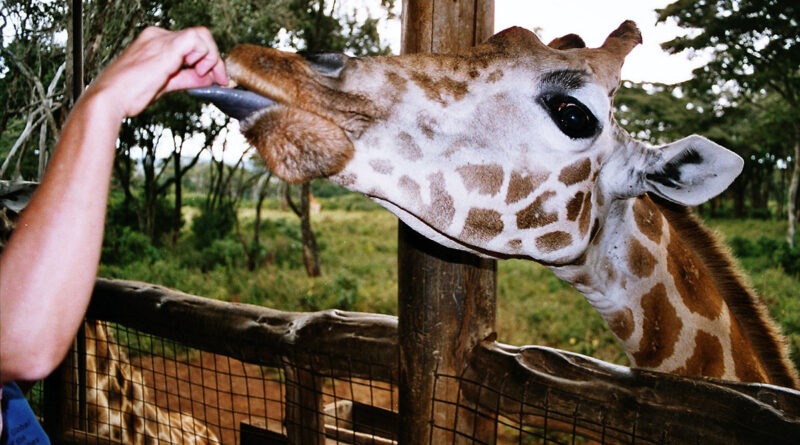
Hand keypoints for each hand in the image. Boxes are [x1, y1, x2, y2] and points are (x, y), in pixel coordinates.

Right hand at [86, 26, 227, 118]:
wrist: (110, 98)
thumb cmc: (130, 95)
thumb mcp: (165, 84)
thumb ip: (187, 78)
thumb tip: (209, 78)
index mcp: (154, 42)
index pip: (190, 43)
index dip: (207, 59)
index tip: (215, 78)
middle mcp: (157, 36)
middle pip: (199, 37)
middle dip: (214, 58)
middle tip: (220, 79)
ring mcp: (161, 38)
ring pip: (201, 35)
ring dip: (211, 57)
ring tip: (204, 75)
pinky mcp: (166, 46)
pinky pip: (197, 39)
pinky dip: (206, 55)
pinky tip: (200, 71)